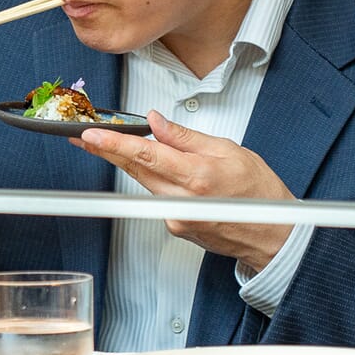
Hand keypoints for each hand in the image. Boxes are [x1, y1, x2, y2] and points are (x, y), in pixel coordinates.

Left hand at [75, 111, 293, 270]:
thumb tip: (156, 121)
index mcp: (198, 176)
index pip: (147, 155)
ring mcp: (176, 217)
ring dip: (126, 163)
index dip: (115, 144)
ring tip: (106, 144)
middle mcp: (183, 201)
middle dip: (106, 150)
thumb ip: (186, 137)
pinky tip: (155, 169)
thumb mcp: (229, 150)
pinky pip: (155, 196)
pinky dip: (153, 180)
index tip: (91, 135)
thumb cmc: (258, 192)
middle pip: (134, 169)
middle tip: (82, 136)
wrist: (273, 233)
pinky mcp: (174, 227)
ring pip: (142, 182)